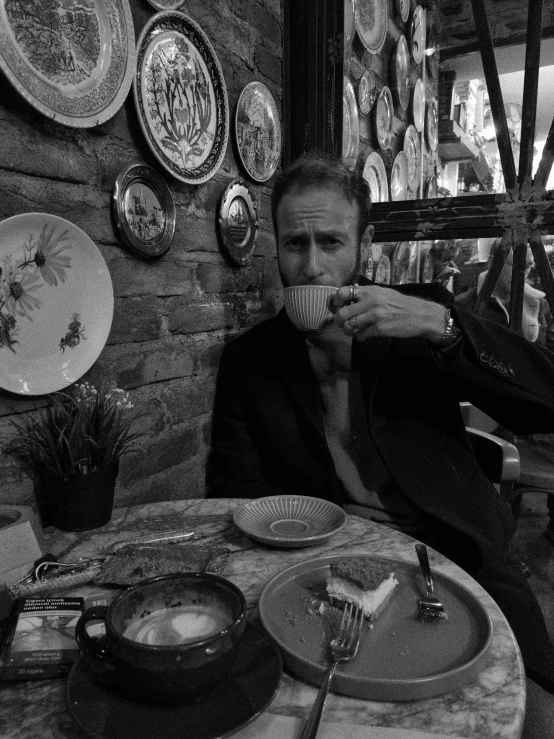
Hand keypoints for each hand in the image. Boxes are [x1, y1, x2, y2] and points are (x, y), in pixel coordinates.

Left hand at [332, 284, 446, 342]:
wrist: (420, 315)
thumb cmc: (401, 304)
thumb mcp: (383, 293)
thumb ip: (366, 296)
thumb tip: (348, 300)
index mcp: (370, 291)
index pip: (343, 292)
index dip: (335, 301)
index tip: (337, 307)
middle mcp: (370, 301)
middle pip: (342, 313)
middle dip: (339, 321)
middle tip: (342, 324)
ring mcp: (374, 315)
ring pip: (350, 325)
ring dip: (348, 330)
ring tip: (353, 331)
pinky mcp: (379, 328)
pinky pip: (361, 335)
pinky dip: (360, 337)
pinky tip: (364, 335)